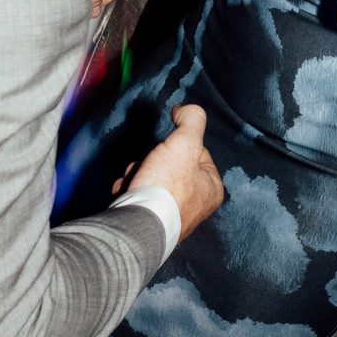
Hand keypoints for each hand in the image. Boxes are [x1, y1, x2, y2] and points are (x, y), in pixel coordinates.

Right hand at [119, 103, 223, 241]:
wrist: (137, 226)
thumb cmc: (166, 186)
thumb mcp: (184, 142)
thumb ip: (191, 119)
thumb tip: (183, 110)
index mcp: (211, 189)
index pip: (194, 151)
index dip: (175, 145)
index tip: (165, 151)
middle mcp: (196, 206)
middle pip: (169, 165)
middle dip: (150, 162)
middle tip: (144, 167)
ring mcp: (172, 218)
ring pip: (151, 180)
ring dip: (136, 176)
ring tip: (132, 184)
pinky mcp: (151, 226)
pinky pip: (139, 199)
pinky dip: (129, 193)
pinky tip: (125, 196)